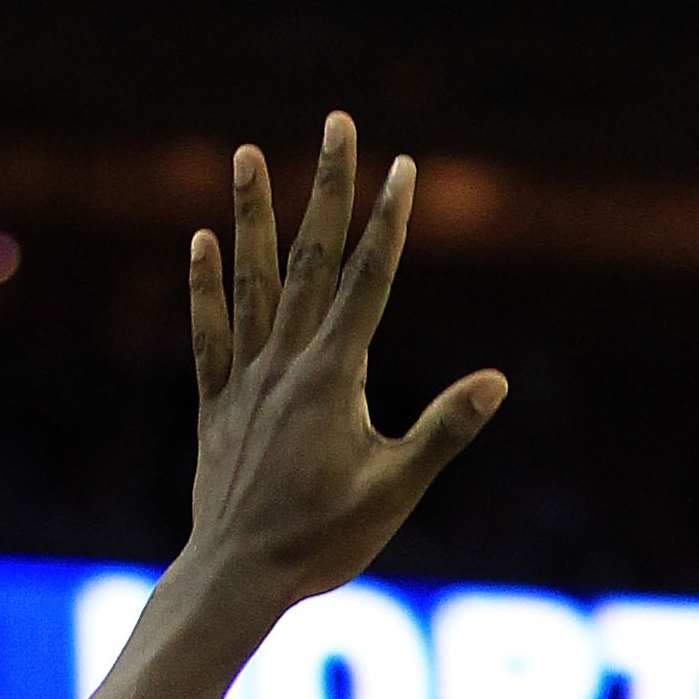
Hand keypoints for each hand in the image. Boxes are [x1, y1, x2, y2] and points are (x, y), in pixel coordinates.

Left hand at [183, 115, 507, 618]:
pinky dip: (206, 285)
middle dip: (328, 187)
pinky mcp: (217, 404)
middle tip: (338, 123)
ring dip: (251, 214)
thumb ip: (444, 430)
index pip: (369, 280)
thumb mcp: (396, 489)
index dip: (388, 220)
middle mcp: (285, 363)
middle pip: (313, 259)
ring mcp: (246, 379)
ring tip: (247, 152)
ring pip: (252, 280)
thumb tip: (496, 381)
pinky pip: (209, 333)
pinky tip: (201, 241)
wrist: (236, 575)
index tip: (402, 166)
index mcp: (333, 377)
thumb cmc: (323, 541)